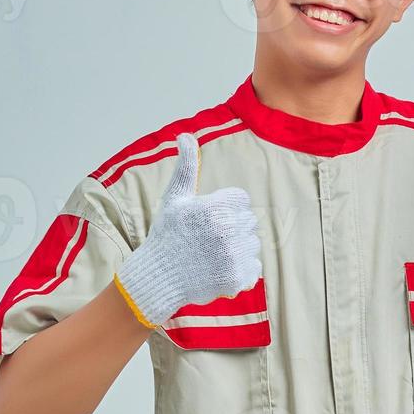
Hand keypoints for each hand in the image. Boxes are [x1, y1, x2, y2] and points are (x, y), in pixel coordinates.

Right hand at [113, 133, 262, 327]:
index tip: (207, 220)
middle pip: (248, 222)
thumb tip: (185, 135)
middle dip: (232, 228)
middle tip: (207, 239)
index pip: (241, 200)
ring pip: (252, 245)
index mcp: (216, 207)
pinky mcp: (239, 278)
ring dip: (238, 250)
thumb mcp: (175, 198)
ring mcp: (234, 256)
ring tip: (212, 255)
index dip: (225, 208)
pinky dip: (241, 271)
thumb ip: (186, 167)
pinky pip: (254, 268)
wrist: (159, 278)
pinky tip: (219, 270)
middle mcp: (227, 230)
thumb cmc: (167, 234)